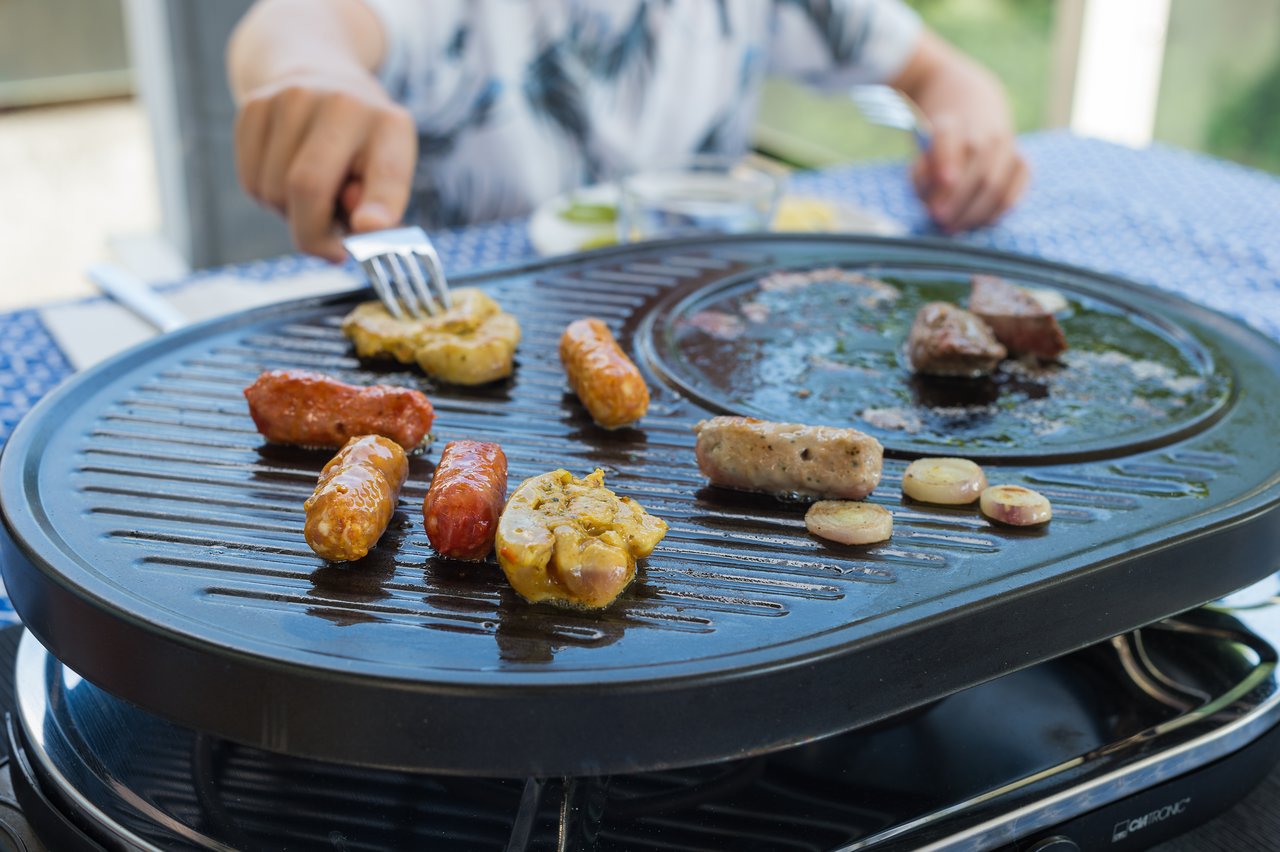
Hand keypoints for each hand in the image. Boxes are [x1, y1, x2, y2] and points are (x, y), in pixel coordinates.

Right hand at [234, 71, 416, 259]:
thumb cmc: (362, 148)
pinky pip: (250, 180)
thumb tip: (363, 225)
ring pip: (272, 192)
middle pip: (307, 187)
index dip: (378, 205)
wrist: (323, 82)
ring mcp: (293, 98)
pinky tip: (286, 177)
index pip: (386, 173)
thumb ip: (380, 206)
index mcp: (390, 126)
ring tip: (313, 195)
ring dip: (289, 213)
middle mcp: (343, 103)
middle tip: (330, 249)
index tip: (368, 227)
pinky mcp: (255, 104)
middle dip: (313, 235)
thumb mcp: (387, 173)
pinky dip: (266, 197)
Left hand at [895, 34, 1027, 232]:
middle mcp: (984, 131)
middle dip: (958, 200)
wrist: (970, 105)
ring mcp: (1007, 146)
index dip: (946, 162)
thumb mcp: (920, 150)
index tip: (940, 188)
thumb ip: (922, 173)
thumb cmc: (938, 140)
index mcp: (952, 122)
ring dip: (973, 213)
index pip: (948, 138)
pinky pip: (1013, 194)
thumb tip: (931, 201)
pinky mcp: (1021, 163)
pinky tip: (977, 224)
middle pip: (977, 169)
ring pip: (996, 185)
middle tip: (940, 220)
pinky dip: (994, 214)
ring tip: (953, 228)